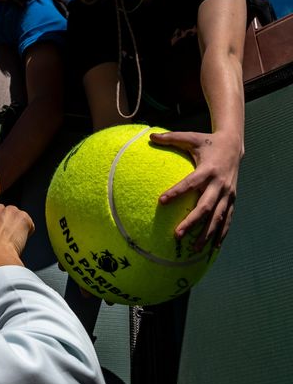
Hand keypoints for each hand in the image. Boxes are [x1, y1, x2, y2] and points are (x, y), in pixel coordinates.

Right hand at [0, 205, 32, 280]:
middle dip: (6, 223)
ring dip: (16, 226)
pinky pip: (28, 223)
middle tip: (5, 237)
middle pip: (4, 213)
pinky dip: (27, 232)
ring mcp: (10, 211)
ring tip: (12, 240)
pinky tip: (20, 241)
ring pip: (16, 216)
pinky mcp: (22, 217)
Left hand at [150, 130, 242, 249]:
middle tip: (177, 234)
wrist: (234, 145)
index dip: (176, 192)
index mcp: (208, 169)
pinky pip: (227, 219)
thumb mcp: (190, 137)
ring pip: (217, 217)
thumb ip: (171, 138)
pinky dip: (221, 233)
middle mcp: (219, 184)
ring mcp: (228, 193)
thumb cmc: (207, 142)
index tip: (160, 201)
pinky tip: (213, 247)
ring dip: (206, 233)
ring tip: (194, 248)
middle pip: (205, 206)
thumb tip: (150, 135)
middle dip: (192, 222)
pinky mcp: (232, 199)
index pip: (190, 183)